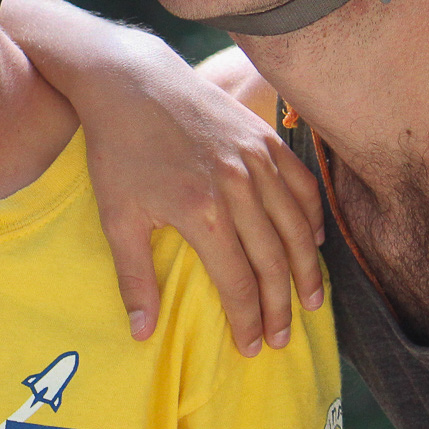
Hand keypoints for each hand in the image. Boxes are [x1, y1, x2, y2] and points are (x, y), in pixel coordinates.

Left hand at [82, 42, 324, 354]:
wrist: (130, 81)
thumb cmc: (117, 150)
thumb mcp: (115, 217)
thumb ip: (134, 278)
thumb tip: (142, 333)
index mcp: (203, 213)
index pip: (238, 282)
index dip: (248, 320)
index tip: (251, 347)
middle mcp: (239, 188)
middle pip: (274, 262)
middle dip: (281, 307)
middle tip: (282, 338)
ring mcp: (257, 160)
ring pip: (297, 228)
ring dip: (306, 270)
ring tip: (309, 302)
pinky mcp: (264, 138)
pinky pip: (302, 187)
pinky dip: (312, 219)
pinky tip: (313, 244)